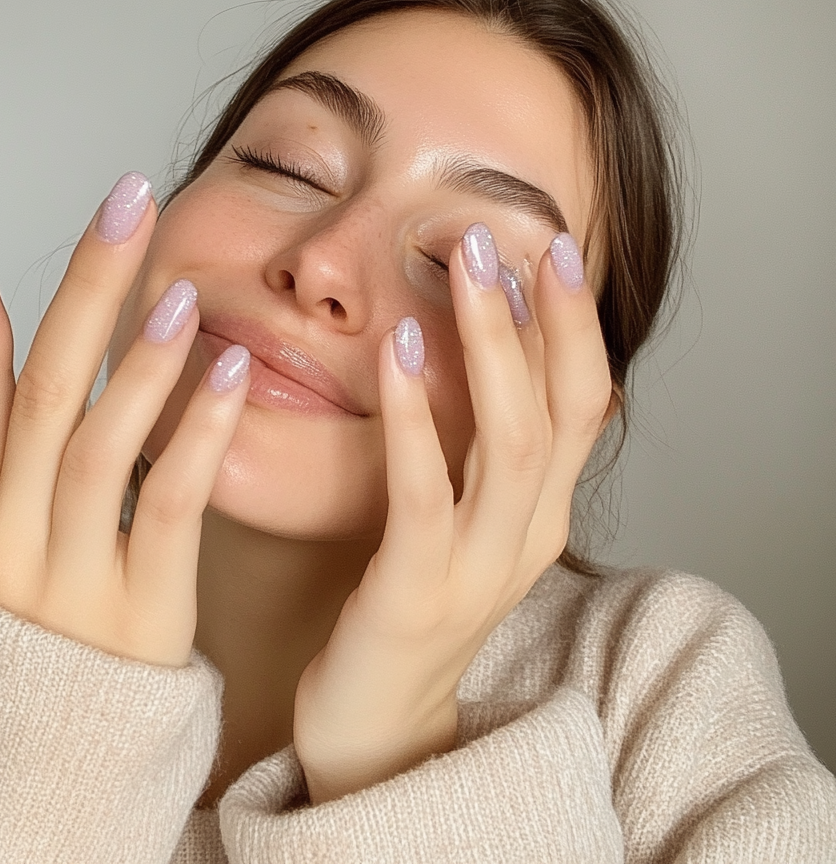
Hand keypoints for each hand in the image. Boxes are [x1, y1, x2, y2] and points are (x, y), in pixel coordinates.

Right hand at [0, 173, 249, 667]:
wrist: (59, 758)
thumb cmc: (44, 634)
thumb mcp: (7, 546)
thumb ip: (14, 460)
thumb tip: (14, 361)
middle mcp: (13, 543)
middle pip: (45, 398)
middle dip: (85, 293)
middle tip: (125, 204)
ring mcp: (75, 579)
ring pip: (100, 447)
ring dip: (140, 359)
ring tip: (179, 286)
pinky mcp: (144, 610)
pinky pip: (168, 508)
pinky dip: (196, 435)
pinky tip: (227, 374)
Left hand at [292, 225, 612, 803]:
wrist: (376, 718)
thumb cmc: (411, 598)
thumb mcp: (463, 517)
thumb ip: (475, 449)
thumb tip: (471, 350)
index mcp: (540, 514)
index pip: (582, 404)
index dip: (575, 324)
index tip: (552, 247)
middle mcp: (527, 536)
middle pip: (561, 411)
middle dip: (544, 317)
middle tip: (510, 238)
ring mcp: (478, 569)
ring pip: (511, 441)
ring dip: (493, 346)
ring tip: (467, 270)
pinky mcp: (416, 591)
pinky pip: (424, 492)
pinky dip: (417, 415)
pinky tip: (400, 351)